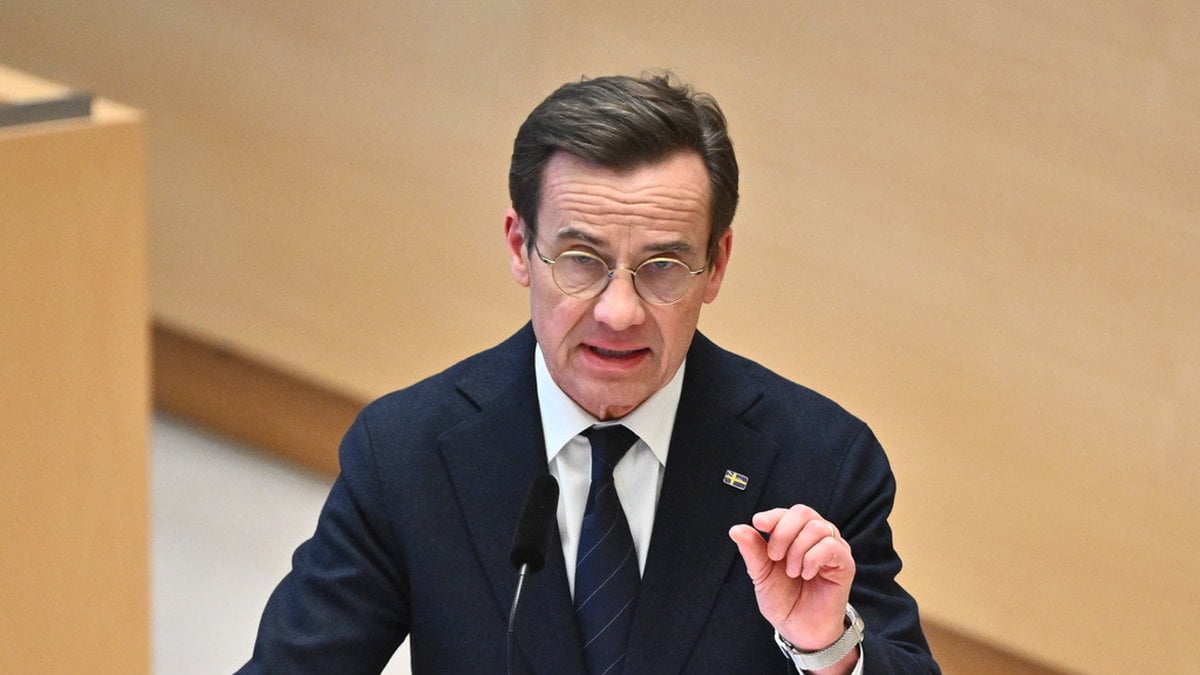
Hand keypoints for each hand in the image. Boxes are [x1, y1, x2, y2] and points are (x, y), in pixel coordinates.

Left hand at [728, 505, 854, 651]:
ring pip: (816, 527)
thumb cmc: (783, 600)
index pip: (786, 513)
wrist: (799, 629)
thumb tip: (736, 529)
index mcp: (794, 535)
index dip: (772, 516)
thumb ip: (752, 551)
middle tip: (774, 556)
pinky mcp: (845, 563)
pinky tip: (806, 574)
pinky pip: (831, 546)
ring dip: (797, 550)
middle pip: (802, 512)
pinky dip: (813, 558)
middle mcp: (815, 537)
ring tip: (792, 572)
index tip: (759, 524)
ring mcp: (832, 547)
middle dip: (783, 532)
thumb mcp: (761, 574)